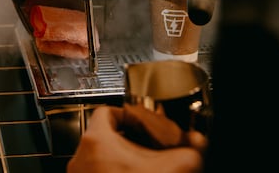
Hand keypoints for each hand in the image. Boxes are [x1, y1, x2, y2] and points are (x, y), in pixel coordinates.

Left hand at [67, 105, 206, 172]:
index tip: (141, 122)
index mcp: (96, 140)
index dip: (127, 114)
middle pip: (104, 135)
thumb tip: (197, 143)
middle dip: (128, 140)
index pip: (106, 111)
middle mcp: (82, 158)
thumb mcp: (169, 169)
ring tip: (142, 166)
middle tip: (146, 146)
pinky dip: (114, 172)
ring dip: (121, 160)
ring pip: (100, 157)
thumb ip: (187, 152)